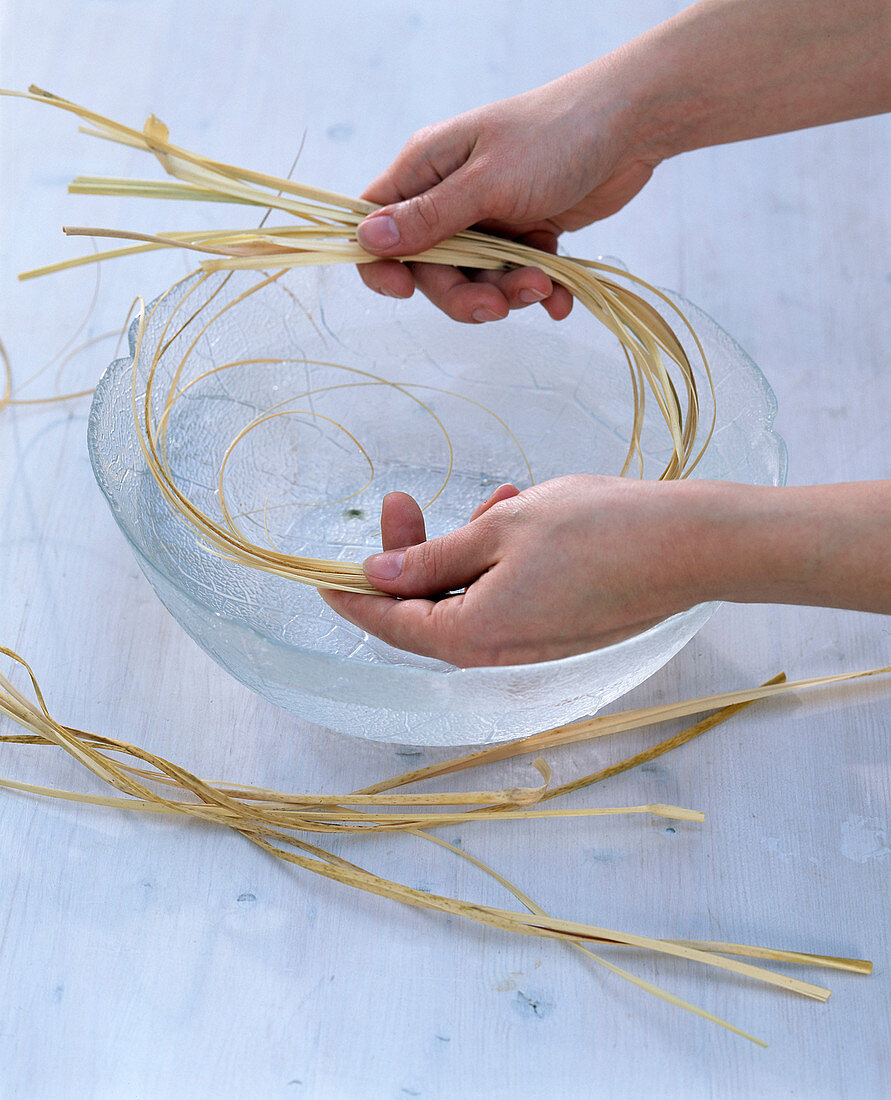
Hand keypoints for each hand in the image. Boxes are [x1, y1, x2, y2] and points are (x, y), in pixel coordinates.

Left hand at [321, 476, 890, 666]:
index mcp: (472, 635)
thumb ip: (433, 557)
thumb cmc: (598, 529)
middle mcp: (497, 653)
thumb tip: (377, 575)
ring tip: (491, 498)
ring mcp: (531, 646)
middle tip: (403, 499)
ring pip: (468, 599)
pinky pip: (506, 597)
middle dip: (411, 554)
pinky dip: (498, 560)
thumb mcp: (501, 529)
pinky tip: (518, 513)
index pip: (389, 623)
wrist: (691, 544)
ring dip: (462, 549)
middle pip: (426, 611)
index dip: (350, 597)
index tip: (318, 574)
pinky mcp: (558, 631)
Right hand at [355, 63, 659, 323]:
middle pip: (432, 267)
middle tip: (499, 305)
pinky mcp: (525, 234)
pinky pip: (516, 277)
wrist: (632, 128)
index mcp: (427, 169)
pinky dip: (537, 292)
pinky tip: (561, 296)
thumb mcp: (487, 182)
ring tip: (544, 286)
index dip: (382, 264)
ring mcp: (489, 216)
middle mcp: (451, 194)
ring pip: (476, 279)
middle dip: (465, 293)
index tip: (404, 292)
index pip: (377, 223)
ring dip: (509, 294)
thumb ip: (430, 218)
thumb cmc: (556, 137)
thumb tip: (367, 240)